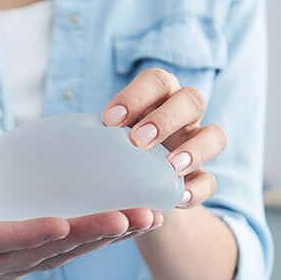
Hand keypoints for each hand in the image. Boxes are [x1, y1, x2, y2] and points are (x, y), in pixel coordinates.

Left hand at [101, 68, 226, 208]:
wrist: (130, 190)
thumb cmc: (111, 152)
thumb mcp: (103, 138)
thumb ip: (95, 135)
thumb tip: (65, 142)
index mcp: (157, 96)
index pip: (156, 81)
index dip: (136, 96)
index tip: (110, 120)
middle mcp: (183, 115)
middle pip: (192, 99)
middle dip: (166, 118)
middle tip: (138, 140)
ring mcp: (196, 145)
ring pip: (216, 135)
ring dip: (195, 149)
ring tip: (171, 167)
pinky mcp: (202, 178)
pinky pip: (211, 181)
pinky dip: (198, 189)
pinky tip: (179, 199)